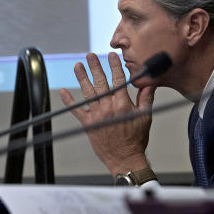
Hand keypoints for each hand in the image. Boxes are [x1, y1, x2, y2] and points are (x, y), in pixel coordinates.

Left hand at [58, 52, 154, 173]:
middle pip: (101, 83)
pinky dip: (69, 100)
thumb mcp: (145, 116)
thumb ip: (146, 98)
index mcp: (123, 105)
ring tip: (77, 65)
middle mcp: (108, 108)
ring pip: (88, 92)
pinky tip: (63, 91)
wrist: (125, 158)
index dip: (114, 66)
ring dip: (82, 78)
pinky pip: (76, 110)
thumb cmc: (136, 139)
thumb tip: (150, 82)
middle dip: (95, 67)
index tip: (111, 55)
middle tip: (90, 55)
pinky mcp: (88, 123)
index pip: (118, 80)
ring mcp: (97, 115)